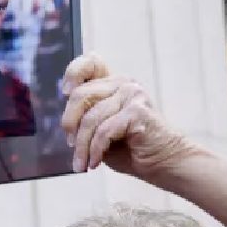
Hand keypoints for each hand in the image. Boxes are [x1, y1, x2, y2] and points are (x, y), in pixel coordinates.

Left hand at [60, 53, 196, 175]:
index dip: (73, 73)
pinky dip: (95, 150)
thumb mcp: (100, 129)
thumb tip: (64, 121)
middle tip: (71, 146)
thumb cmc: (129, 147)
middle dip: (70, 125)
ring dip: (82, 146)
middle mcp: (123, 83)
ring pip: (90, 119)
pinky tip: (94, 162)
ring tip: (82, 163)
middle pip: (80, 96)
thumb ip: (84, 116)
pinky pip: (104, 131)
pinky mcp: (138, 111)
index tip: (64, 92)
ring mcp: (133, 94)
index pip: (90, 63)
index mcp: (112, 83)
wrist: (162, 162)